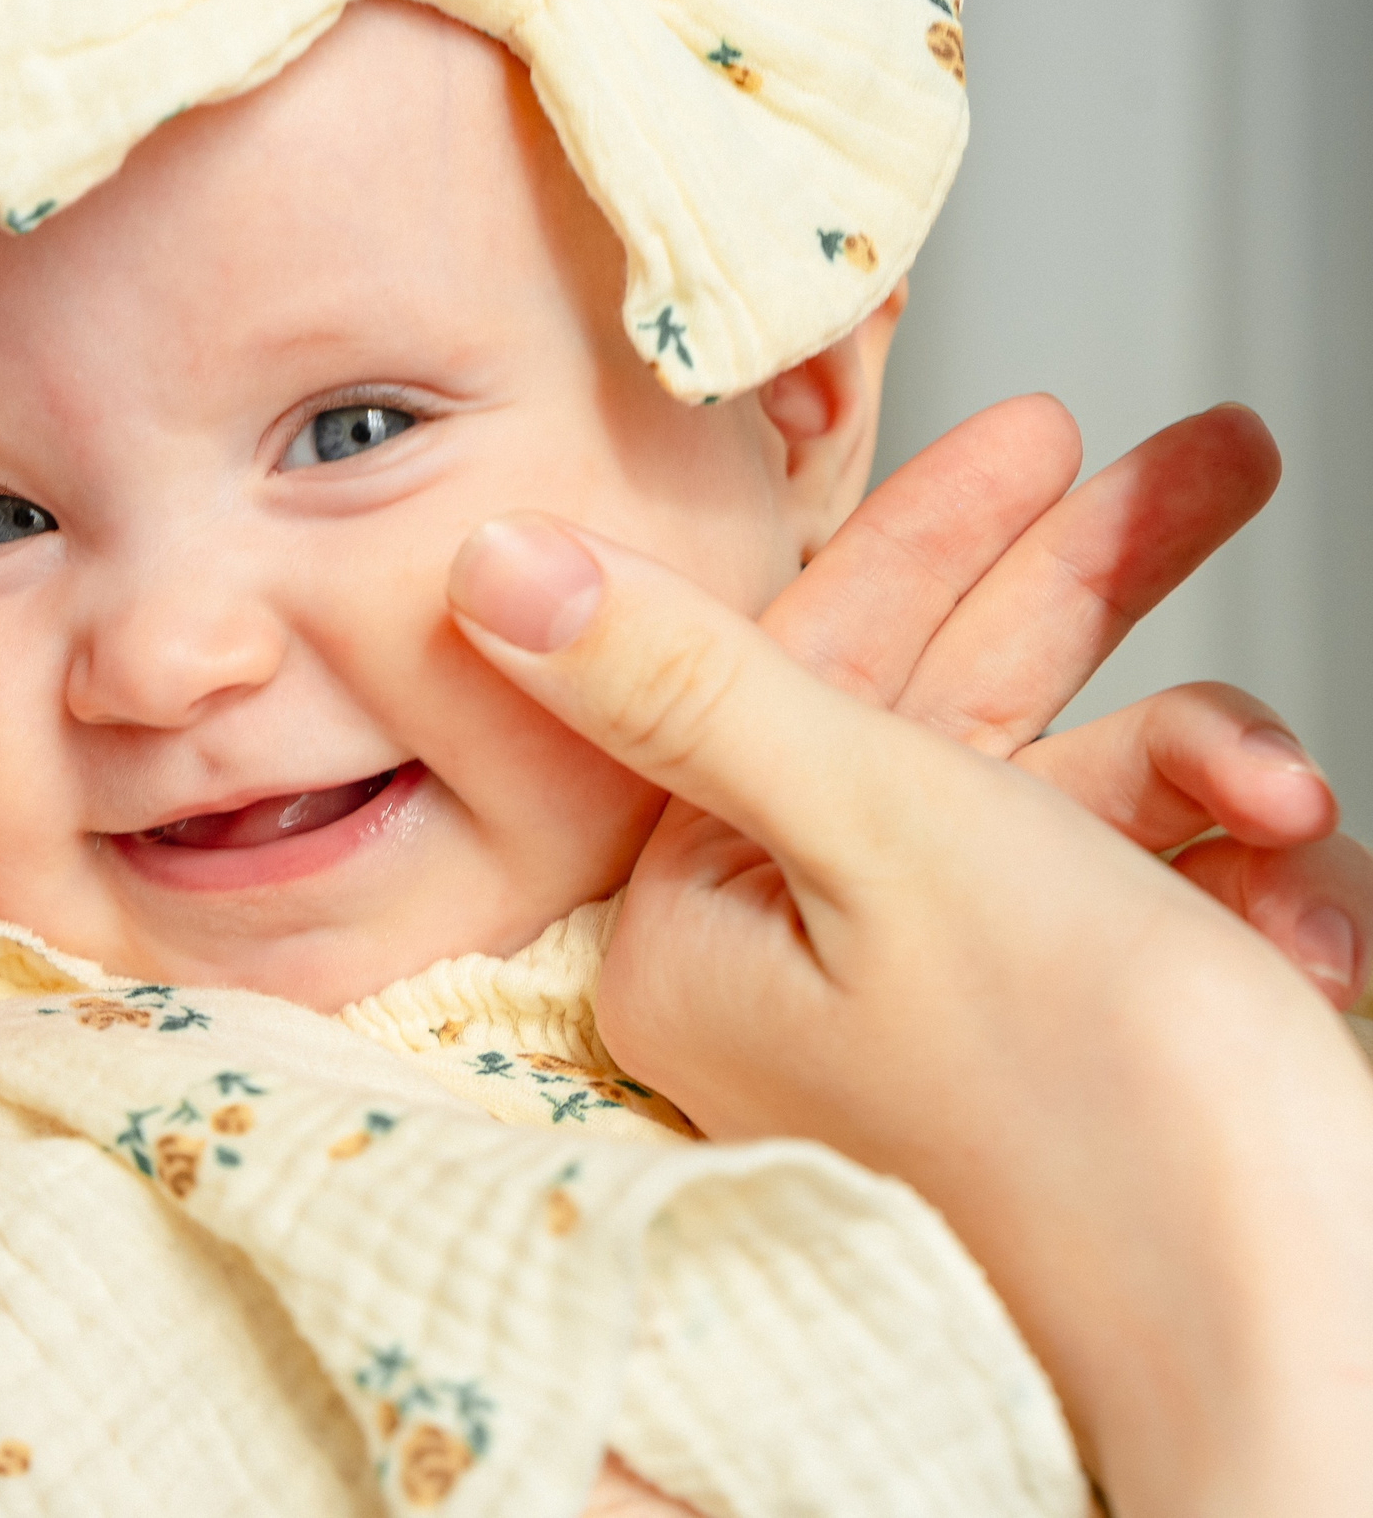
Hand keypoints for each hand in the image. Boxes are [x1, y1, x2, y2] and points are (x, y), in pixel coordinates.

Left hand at [448, 514, 1372, 1515]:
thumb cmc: (1099, 1115)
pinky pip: (1134, 896)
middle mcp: (795, 975)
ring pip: (1060, 795)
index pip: (789, 668)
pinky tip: (1299, 916)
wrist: (1304, 1354)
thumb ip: (692, 682)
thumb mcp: (883, 835)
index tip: (1032, 428)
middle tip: (1211, 465)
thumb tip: (490, 563)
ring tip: (1284, 806)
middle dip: (1087, 595)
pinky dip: (1228, 888)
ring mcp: (928, 1016)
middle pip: (934, 711)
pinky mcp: (1047, 1050)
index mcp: (705, 928)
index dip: (923, 536)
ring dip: (1198, 775)